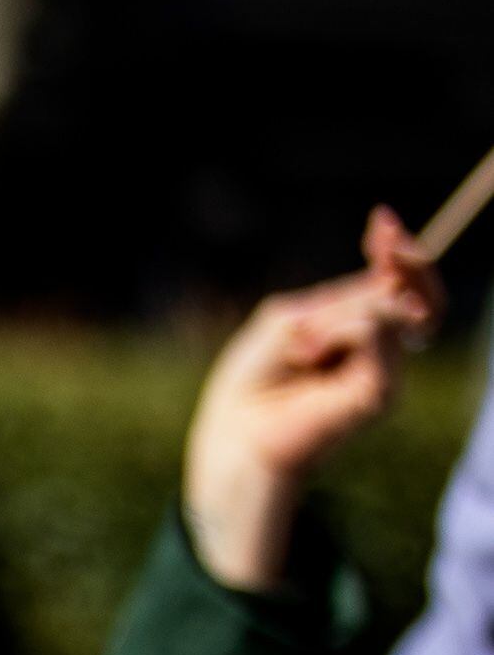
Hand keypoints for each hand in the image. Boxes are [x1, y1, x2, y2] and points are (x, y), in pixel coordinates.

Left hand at [178, 210, 440, 591]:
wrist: (235, 434)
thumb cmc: (253, 381)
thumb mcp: (287, 324)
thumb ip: (337, 305)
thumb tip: (391, 296)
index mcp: (357, 326)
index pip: (394, 282)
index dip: (396, 249)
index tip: (380, 221)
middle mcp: (379, 347)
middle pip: (419, 294)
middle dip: (407, 263)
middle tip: (386, 239)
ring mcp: (383, 370)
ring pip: (392, 310)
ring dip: (343, 313)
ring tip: (300, 344)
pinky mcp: (379, 393)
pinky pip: (379, 338)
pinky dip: (344, 331)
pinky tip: (311, 348)